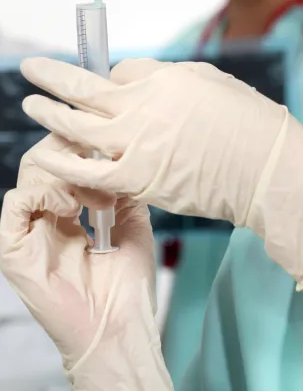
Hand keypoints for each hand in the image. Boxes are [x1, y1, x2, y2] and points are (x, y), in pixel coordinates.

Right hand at [0, 135, 172, 389]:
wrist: (120, 323)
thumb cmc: (128, 280)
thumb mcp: (133, 220)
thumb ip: (123, 187)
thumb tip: (121, 156)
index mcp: (71, 209)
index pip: (65, 160)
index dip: (81, 141)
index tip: (106, 133)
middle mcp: (47, 216)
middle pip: (44, 159)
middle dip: (74, 150)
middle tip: (101, 160)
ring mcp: (30, 231)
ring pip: (31, 174)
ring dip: (68, 174)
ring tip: (96, 199)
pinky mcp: (15, 249)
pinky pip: (16, 203)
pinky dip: (45, 194)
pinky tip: (72, 210)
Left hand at [20, 57, 302, 288]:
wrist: (268, 167)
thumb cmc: (250, 121)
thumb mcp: (213, 83)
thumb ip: (171, 79)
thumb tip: (138, 82)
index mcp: (164, 79)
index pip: (121, 71)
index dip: (113, 76)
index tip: (112, 83)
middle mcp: (142, 107)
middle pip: (85, 89)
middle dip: (53, 77)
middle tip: (31, 69)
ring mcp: (137, 144)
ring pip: (78, 126)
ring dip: (49, 114)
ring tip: (30, 105)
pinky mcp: (138, 179)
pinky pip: (89, 169)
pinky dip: (63, 160)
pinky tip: (45, 153)